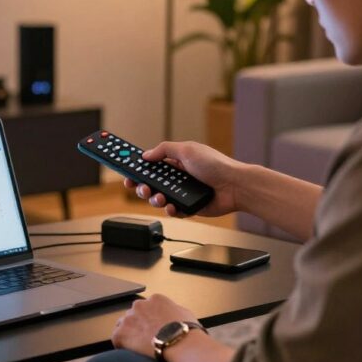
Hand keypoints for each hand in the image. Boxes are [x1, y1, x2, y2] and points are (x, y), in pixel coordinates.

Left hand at [111, 294, 198, 357]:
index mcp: (155, 299)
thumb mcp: (184, 313)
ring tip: (140, 347)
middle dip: (138, 326)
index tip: (152, 328)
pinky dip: (122, 346)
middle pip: (133, 315)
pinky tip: (132, 352)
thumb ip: (172, 310)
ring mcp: (129, 318)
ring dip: (129, 334)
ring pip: (123, 326)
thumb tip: (172, 314)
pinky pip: (116, 339)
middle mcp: (139, 305)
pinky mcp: (121, 333)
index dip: (148, 320)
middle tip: (145, 339)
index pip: (146, 307)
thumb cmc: (186, 331)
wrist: (180, 344)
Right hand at [124, 141, 241, 217]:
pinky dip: (169, 210)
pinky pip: (173, 211)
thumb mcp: (187, 149)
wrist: (235, 186)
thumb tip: (146, 154)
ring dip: (154, 199)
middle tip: (140, 187)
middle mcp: (178, 178)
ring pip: (159, 199)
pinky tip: (171, 207)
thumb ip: (164, 150)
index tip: (127, 173)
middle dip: (142, 186)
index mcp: (175, 162)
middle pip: (151, 184)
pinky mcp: (189, 208)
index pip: (151, 166)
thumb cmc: (216, 165)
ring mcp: (183, 193)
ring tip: (159, 197)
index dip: (138, 170)